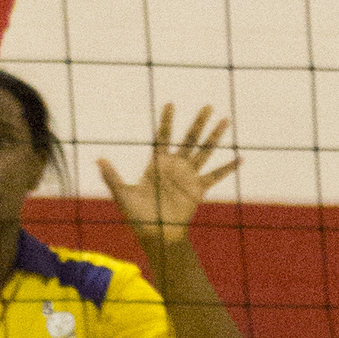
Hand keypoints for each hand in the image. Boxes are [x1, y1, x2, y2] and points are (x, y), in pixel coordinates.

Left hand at [97, 104, 237, 247]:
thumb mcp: (122, 194)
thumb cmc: (137, 216)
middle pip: (189, 139)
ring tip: (225, 120)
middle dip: (198, 122)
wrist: (155, 234)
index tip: (170, 103)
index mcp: (157, 164)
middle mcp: (175, 166)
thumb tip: (98, 159)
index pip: (163, 137)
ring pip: (204, 152)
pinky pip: (216, 176)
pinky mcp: (198, 189)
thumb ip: (111, 176)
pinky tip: (240, 158)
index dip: (166, 121)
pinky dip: (228, 168)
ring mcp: (188, 176)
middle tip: (208, 105)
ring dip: (215, 137)